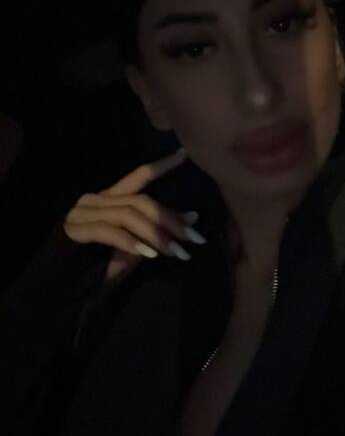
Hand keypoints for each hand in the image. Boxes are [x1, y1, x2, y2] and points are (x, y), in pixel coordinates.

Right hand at [63, 149, 205, 281]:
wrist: (60, 281)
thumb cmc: (98, 262)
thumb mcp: (133, 245)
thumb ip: (157, 230)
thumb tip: (192, 218)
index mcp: (109, 199)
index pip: (138, 176)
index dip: (160, 165)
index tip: (183, 154)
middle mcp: (96, 199)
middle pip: (140, 201)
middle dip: (169, 219)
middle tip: (193, 238)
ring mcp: (84, 213)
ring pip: (128, 214)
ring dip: (155, 234)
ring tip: (175, 251)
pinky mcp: (76, 230)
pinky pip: (109, 231)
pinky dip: (131, 242)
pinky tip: (147, 254)